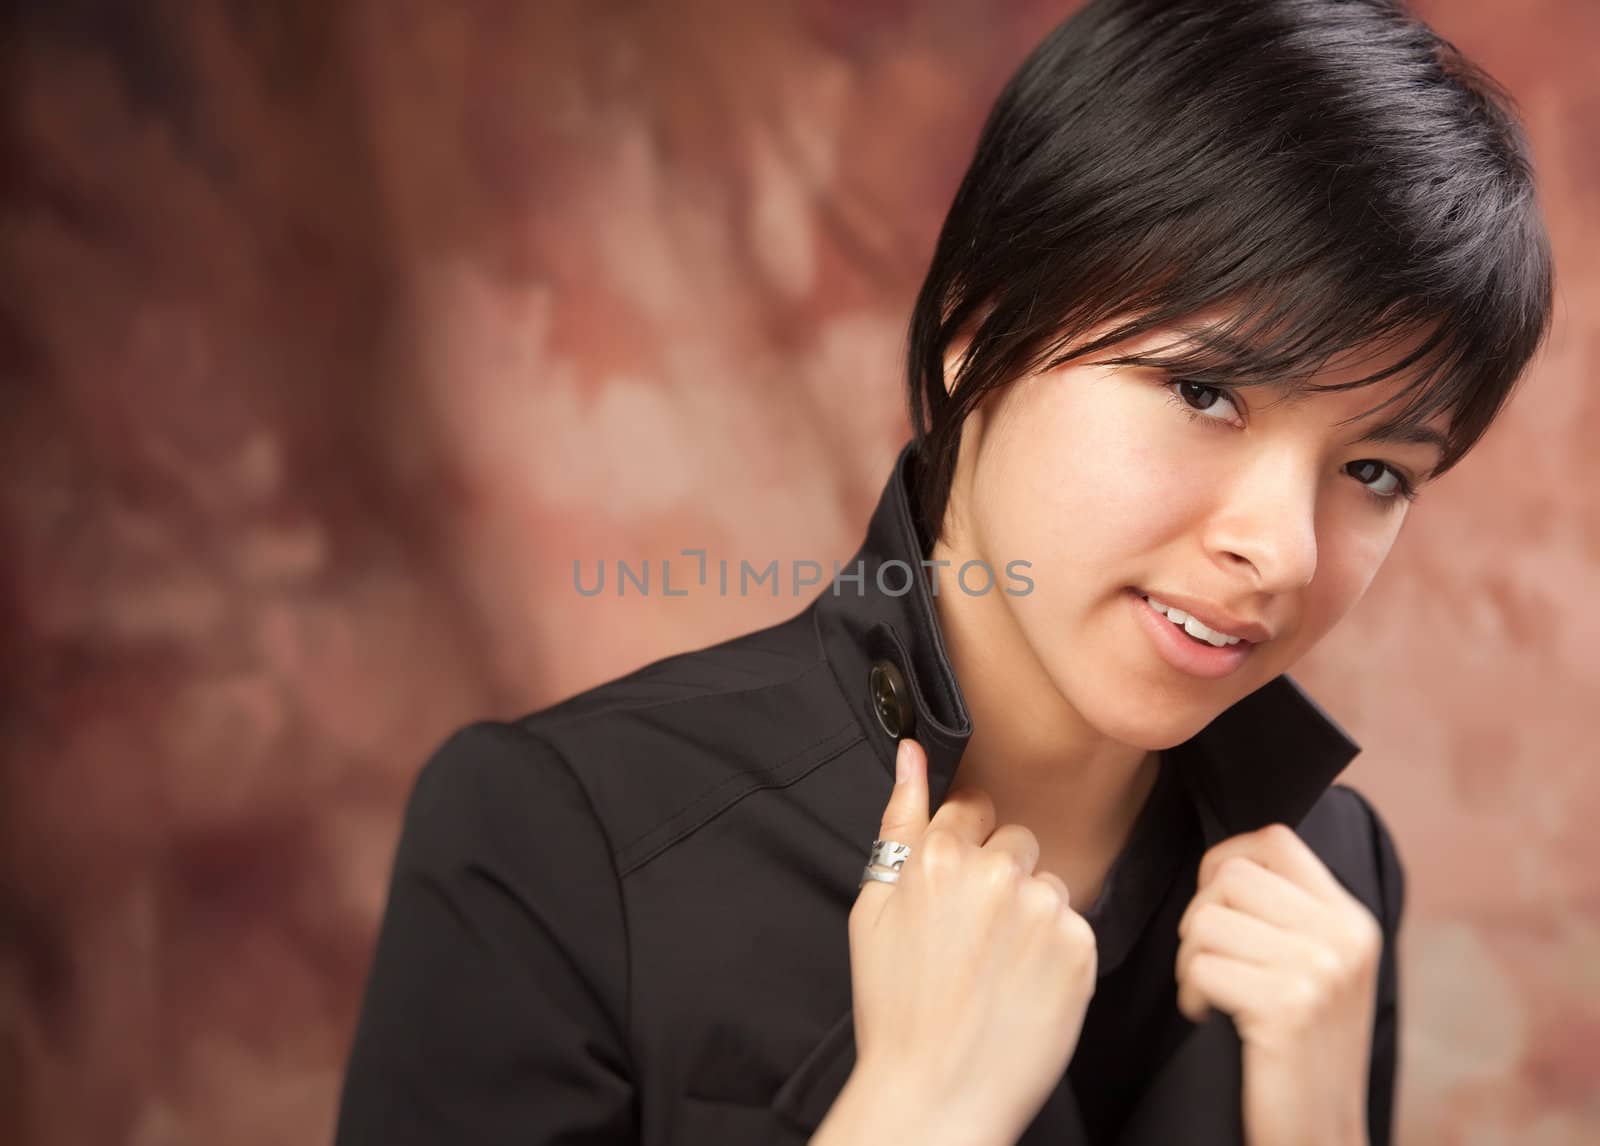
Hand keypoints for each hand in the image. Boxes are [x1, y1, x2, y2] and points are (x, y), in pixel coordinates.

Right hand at [840, 737, 1098, 1145]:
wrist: (937, 1095)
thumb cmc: (896, 1008)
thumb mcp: (872, 910)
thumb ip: (898, 822)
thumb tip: (912, 753)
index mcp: (935, 856)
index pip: (972, 806)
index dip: (964, 846)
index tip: (958, 884)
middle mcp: (994, 872)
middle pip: (1016, 841)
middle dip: (1001, 875)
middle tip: (974, 937)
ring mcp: (1041, 909)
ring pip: (1049, 883)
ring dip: (1032, 913)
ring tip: (999, 969)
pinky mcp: (1080, 947)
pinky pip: (1074, 925)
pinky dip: (1056, 952)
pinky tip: (1025, 986)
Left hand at [1175, 823, 1380, 1145]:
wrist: (1321, 1132)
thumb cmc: (1301, 1047)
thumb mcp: (1317, 968)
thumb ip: (1289, 912)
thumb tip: (1225, 859)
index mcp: (1351, 919)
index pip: (1274, 840)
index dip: (1225, 861)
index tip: (1216, 907)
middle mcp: (1344, 936)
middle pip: (1230, 875)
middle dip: (1199, 916)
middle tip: (1208, 961)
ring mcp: (1320, 970)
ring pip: (1206, 921)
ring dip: (1190, 960)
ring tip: (1212, 993)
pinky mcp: (1288, 1007)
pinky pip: (1200, 968)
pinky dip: (1191, 995)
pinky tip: (1212, 1017)